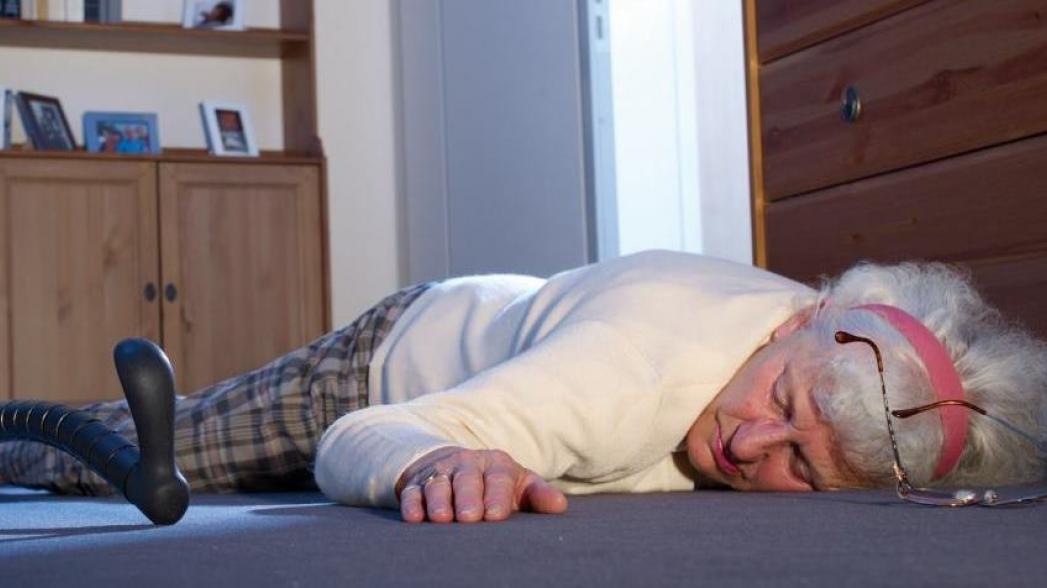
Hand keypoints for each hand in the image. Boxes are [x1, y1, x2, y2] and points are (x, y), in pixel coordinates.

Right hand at [396, 447, 567, 522]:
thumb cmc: (495, 484)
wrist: (456, 466)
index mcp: (495, 463)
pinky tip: (414, 517)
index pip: (498, 477)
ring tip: (442, 519)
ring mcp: (439, 472)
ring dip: (438, 501)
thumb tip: (560, 506)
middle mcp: (466, 463)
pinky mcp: (416, 483)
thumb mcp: (518, 485)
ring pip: (438, 485)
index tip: (496, 515)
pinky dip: (412, 503)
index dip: (497, 496)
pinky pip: (412, 492)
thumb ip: (539, 495)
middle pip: (466, 479)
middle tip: (470, 518)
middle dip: (467, 498)